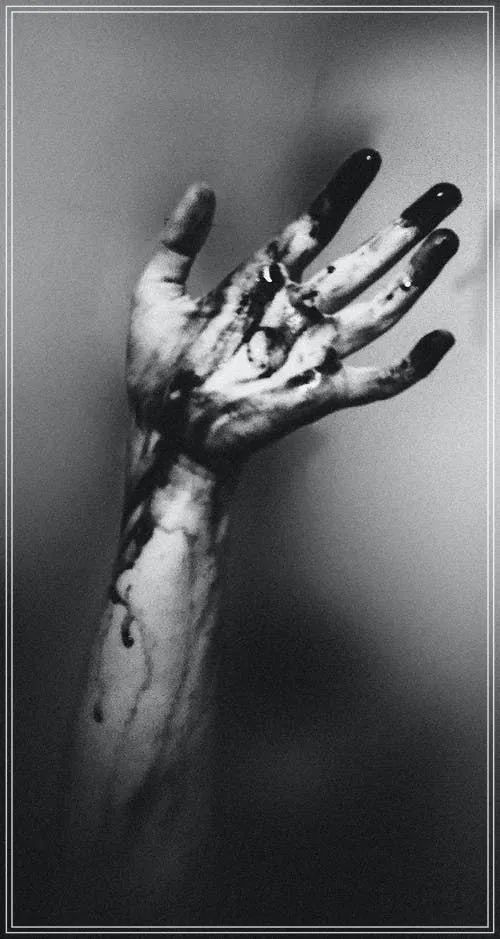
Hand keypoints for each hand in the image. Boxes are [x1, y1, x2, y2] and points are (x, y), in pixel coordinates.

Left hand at [127, 150, 460, 471]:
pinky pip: (376, 381)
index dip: (341, 193)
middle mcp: (296, 314)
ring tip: (445, 242)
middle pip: (361, 263)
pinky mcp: (319, 394)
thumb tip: (201, 188)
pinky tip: (439, 340)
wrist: (168, 435)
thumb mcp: (156, 294)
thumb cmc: (159, 374)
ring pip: (378, 311)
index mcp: (263, 285)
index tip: (368, 160)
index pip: (313, 228)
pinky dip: (410, 366)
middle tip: (442, 196)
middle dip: (403, 228)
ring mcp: (312, 353)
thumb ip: (178, 240)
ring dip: (415, 279)